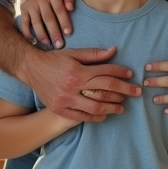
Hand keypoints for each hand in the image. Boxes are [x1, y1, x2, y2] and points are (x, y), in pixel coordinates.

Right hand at [19, 0, 75, 47]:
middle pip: (48, 18)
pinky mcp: (23, 9)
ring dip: (42, 35)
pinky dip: (28, 33)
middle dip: (54, 32)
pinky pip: (24, 23)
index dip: (64, 22)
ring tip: (48, 44)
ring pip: (36, 22)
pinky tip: (34, 41)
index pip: (59, 9)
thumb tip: (71, 8)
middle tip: (59, 45)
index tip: (68, 33)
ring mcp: (30, 4)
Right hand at [24, 45, 140, 122]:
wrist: (31, 69)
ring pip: (95, 107)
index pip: (106, 72)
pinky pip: (81, 117)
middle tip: (136, 93)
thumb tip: (113, 51)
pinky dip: (95, 118)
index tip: (131, 75)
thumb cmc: (54, 59)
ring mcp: (66, 100)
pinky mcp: (60, 109)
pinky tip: (104, 115)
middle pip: (105, 90)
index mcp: (78, 71)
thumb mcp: (74, 53)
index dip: (120, 73)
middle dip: (124, 91)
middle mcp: (73, 86)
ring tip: (122, 106)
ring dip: (112, 107)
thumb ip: (94, 54)